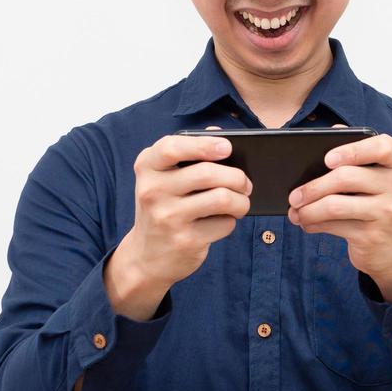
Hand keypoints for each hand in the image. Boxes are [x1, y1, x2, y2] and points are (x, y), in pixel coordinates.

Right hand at [122, 126, 251, 292]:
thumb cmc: (163, 205)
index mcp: (147, 167)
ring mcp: (167, 218)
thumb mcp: (163, 177)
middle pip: (207, 174)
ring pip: (222, 198)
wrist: (146, 256)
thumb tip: (219, 134)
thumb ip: (188, 151)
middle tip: (245, 183)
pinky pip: (224, 224)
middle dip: (237, 177)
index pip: (171, 148)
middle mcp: (152, 191)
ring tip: (241, 202)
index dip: (204, 145)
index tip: (227, 147)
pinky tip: (222, 221)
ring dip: (241, 200)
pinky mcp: (185, 241)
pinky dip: (231, 221)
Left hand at [287, 124, 391, 299]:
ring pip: (335, 205)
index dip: (352, 150)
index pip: (383, 147)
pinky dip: (314, 224)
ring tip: (296, 211)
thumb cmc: (378, 204)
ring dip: (308, 210)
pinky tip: (307, 223)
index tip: (327, 159)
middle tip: (294, 195)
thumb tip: (330, 131)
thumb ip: (358, 154)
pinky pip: (334, 225)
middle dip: (313, 187)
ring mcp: (389, 211)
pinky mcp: (374, 235)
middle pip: (346, 177)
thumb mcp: (378, 179)